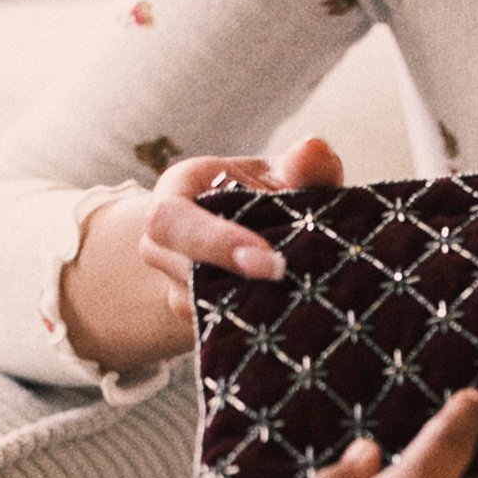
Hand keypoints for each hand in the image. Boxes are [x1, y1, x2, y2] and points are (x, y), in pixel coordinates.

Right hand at [59, 137, 342, 374]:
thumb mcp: (287, 176)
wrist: (259, 237)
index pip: (171, 219)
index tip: (271, 264)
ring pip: (202, 309)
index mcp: (176, 195)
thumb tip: (314, 149)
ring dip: (251, 303)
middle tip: (291, 284)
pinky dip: (256, 322)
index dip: (215, 243)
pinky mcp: (197, 323)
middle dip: (236, 282)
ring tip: (300, 291)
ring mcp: (176, 289)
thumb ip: (305, 167)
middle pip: (181, 272)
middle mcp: (163, 246)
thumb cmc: (271, 197)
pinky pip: (219, 329)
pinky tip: (290, 312)